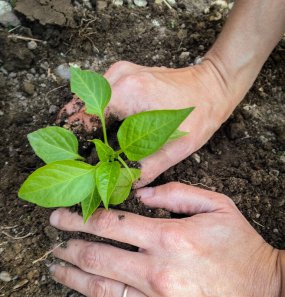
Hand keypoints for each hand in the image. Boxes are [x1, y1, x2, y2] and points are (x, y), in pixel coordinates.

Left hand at [49, 182, 281, 296]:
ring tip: (56, 270)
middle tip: (52, 244)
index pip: (108, 225)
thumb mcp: (218, 206)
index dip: (78, 219)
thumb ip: (177, 193)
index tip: (59, 217)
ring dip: (72, 278)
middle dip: (68, 247)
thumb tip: (141, 193)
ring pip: (100, 291)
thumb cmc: (243, 249)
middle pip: (96, 257)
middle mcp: (156, 273)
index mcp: (168, 239)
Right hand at [59, 60, 236, 186]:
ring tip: (86, 150)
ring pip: (85, 100)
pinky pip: (97, 95)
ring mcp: (118, 72)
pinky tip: (100, 132)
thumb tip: (120, 187)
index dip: (76, 145)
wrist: (212, 85)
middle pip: (79, 109)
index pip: (83, 120)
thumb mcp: (174, 149)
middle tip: (77, 160)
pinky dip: (93, 114)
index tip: (74, 163)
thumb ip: (144, 169)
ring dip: (83, 125)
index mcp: (127, 94)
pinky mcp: (122, 73)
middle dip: (75, 136)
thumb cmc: (198, 114)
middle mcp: (117, 78)